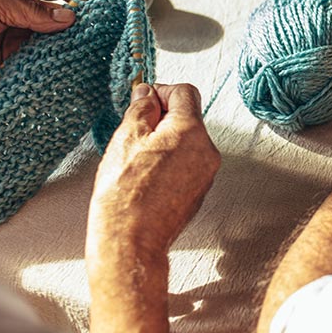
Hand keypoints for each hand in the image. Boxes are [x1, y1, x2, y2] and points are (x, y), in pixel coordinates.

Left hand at [0, 0, 83, 122]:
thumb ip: (33, 10)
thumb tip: (67, 16)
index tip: (95, 3)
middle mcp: (17, 8)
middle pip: (56, 12)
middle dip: (73, 20)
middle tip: (91, 30)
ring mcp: (15, 33)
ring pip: (50, 37)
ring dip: (62, 42)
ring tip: (79, 47)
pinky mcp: (12, 57)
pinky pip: (38, 57)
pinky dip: (50, 60)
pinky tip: (60, 62)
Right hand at [86, 83, 219, 332]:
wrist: (130, 240)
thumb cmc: (124, 192)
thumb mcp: (126, 138)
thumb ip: (141, 108)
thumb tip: (147, 92)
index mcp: (191, 131)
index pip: (185, 92)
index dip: (161, 91)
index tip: (143, 102)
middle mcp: (207, 150)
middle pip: (187, 117)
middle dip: (162, 119)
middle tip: (134, 134)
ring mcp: (206, 173)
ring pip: (186, 142)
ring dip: (165, 141)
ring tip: (137, 160)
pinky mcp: (200, 191)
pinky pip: (187, 164)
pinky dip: (170, 162)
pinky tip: (146, 177)